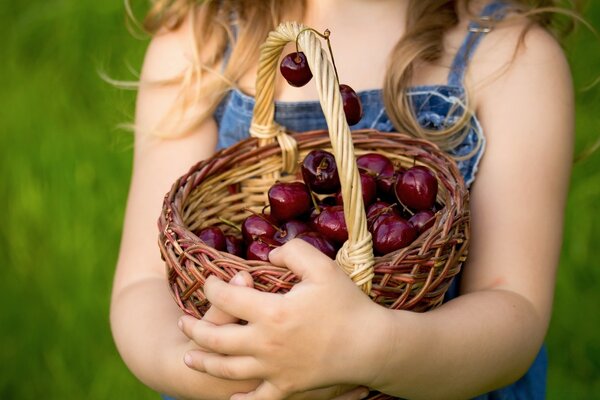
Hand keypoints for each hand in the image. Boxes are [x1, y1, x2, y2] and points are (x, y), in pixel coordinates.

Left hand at [179, 239, 388, 399]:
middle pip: (217, 338)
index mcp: (271, 312)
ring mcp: (274, 370)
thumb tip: (267, 255)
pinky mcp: (287, 388)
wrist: (371, 346)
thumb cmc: (347, 305)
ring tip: (190, 357)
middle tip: (182, 323)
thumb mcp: (322, 267)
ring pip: (228, 370)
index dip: (212, 288)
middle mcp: (265, 344)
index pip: (227, 298)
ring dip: (205, 363)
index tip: (209, 282)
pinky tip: (230, 399)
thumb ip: (291, 252)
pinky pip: (257, 399)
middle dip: (195, 329)